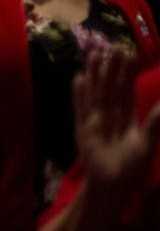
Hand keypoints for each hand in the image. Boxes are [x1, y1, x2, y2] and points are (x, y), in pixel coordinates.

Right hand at [73, 50, 159, 204]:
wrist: (112, 183)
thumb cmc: (132, 165)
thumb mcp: (147, 141)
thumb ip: (155, 121)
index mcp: (126, 115)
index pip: (126, 88)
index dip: (127, 72)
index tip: (129, 53)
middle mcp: (109, 112)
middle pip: (109, 85)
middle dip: (110, 67)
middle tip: (112, 46)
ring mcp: (94, 118)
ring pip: (95, 91)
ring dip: (94, 74)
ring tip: (94, 54)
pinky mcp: (82, 127)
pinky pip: (80, 107)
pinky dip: (79, 94)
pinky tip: (79, 78)